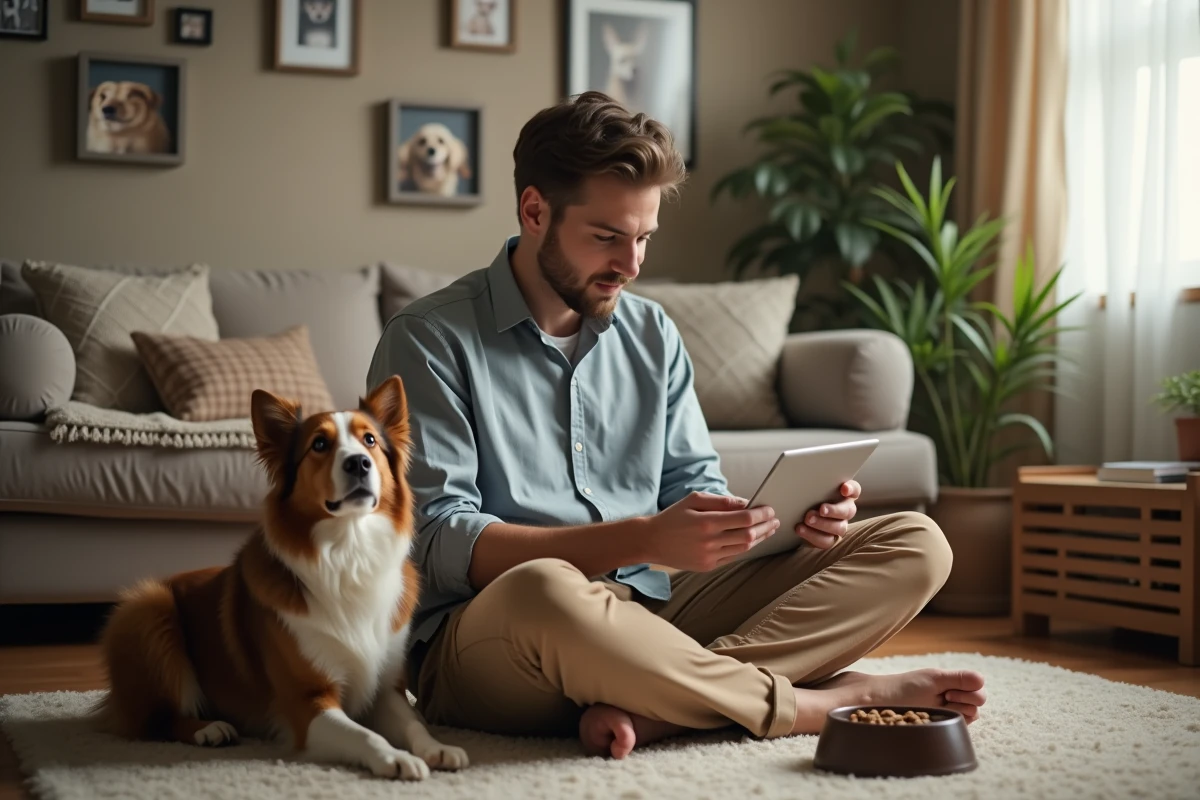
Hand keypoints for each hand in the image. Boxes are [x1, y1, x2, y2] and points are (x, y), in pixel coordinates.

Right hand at [645, 492, 779, 571]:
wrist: (651, 541)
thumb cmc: (673, 516)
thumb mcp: (693, 500)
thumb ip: (721, 501)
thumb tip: (745, 502)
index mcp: (706, 522)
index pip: (744, 518)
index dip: (761, 514)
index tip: (770, 509)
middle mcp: (709, 542)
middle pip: (748, 536)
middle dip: (765, 527)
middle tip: (775, 520)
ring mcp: (709, 557)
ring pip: (743, 549)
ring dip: (759, 538)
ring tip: (768, 530)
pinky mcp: (707, 567)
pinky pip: (732, 557)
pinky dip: (744, 548)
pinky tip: (751, 540)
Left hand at [795, 480, 859, 549]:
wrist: (795, 514)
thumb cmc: (805, 495)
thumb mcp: (809, 487)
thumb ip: (813, 483)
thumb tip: (802, 476)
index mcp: (844, 495)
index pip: (855, 489)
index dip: (851, 489)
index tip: (844, 488)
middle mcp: (845, 510)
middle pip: (848, 511)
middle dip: (835, 510)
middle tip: (822, 509)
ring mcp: (839, 525)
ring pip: (839, 528)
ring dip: (823, 524)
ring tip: (807, 519)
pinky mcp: (828, 539)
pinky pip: (826, 541)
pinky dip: (812, 535)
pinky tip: (800, 528)